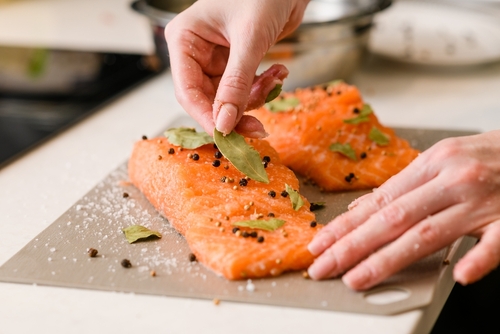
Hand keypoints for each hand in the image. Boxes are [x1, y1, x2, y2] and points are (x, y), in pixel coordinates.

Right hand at [165, 0, 308, 136]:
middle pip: (208, 100)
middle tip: (259, 126)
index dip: (206, 117)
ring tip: (276, 78)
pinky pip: (245, 89)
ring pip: (230, 99)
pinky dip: (263, 87)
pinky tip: (279, 71)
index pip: (187, 91)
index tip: (226, 136)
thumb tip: (224, 123)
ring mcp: (217, 59)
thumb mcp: (250, 38)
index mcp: (185, 39)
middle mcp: (197, 52)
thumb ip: (236, 83)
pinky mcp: (237, 63)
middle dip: (235, 112)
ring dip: (255, 97)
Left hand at [307, 131, 499, 289]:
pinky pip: (497, 241)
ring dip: (388, 258)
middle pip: (393, 218)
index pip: (379, 201)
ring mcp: (482, 200)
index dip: (346, 226)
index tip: (320, 244)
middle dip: (352, 245)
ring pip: (428, 232)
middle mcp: (451, 180)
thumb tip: (363, 209)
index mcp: (432, 164)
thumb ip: (404, 187)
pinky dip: (480, 257)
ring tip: (357, 278)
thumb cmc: (486, 156)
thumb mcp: (441, 160)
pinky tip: (460, 275)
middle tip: (323, 266)